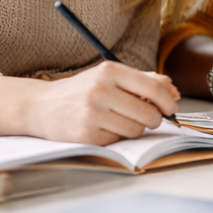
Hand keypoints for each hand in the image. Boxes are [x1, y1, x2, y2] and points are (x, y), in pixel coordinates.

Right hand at [0, 63, 179, 144]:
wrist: (39, 106)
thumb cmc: (81, 90)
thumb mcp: (109, 77)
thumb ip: (143, 80)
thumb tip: (173, 90)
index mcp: (110, 71)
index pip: (153, 87)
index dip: (168, 101)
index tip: (171, 108)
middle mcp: (100, 90)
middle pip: (148, 112)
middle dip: (155, 119)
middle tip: (150, 119)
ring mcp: (92, 113)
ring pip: (135, 129)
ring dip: (135, 129)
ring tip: (121, 122)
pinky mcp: (85, 134)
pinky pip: (117, 140)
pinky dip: (116, 137)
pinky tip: (103, 129)